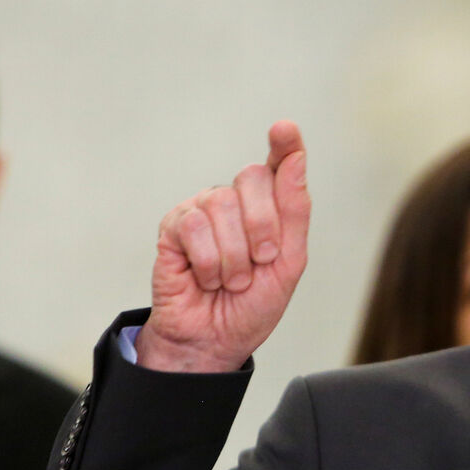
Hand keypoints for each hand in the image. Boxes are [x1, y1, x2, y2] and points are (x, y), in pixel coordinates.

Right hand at [135, 121, 309, 371]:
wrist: (215, 340)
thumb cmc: (252, 304)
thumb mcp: (288, 262)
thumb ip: (294, 210)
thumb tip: (295, 158)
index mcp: (269, 209)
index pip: (278, 166)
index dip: (284, 145)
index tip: (284, 129)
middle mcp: (235, 202)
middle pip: (253, 179)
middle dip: (263, 228)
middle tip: (260, 263)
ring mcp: (203, 210)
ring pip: (223, 205)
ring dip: (235, 256)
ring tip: (232, 280)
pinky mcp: (174, 226)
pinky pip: (195, 225)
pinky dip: (209, 262)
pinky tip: (206, 279)